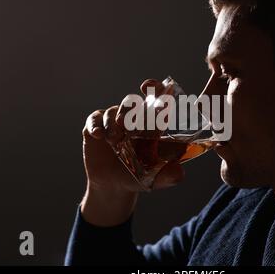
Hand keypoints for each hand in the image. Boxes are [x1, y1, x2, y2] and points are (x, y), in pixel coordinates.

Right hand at [80, 79, 184, 226]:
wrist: (114, 186)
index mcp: (150, 125)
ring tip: (115, 140)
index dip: (154, 89)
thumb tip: (180, 173)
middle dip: (130, 110)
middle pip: (132, 102)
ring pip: (113, 110)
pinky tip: (98, 135)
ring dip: (113, 122)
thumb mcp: (155, 178)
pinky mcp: (95, 128)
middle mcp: (132, 119)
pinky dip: (96, 124)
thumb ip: (169, 175)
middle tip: (126, 125)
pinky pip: (95, 118)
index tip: (149, 87)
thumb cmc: (139, 177)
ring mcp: (113, 122)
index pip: (155, 100)